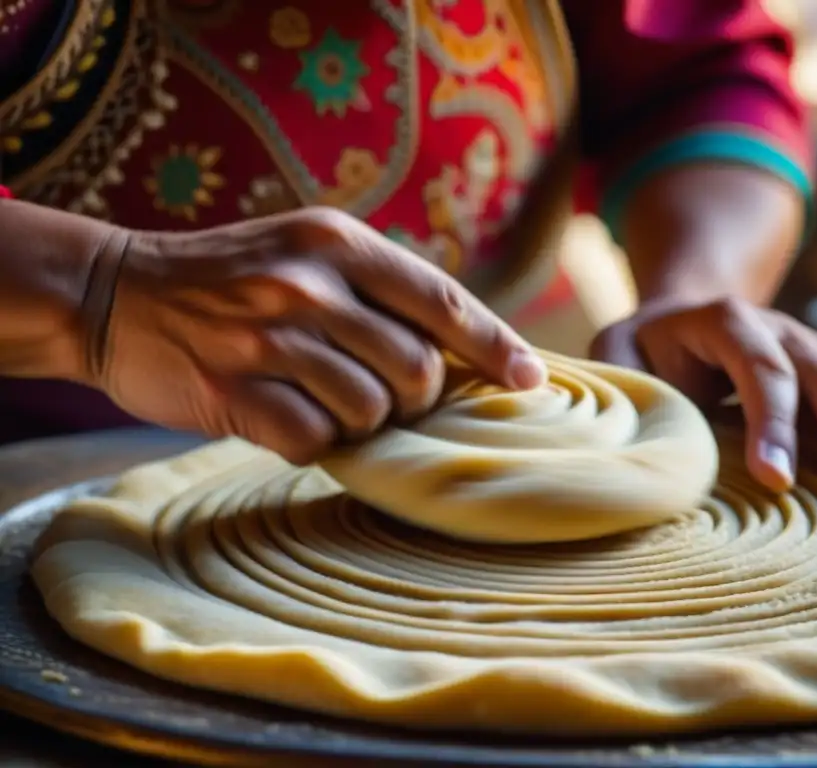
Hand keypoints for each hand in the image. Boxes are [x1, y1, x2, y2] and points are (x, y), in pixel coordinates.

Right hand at [78, 208, 546, 463]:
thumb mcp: (307, 252)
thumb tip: (467, 350)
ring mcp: (269, 339)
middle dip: (417, 397)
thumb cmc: (233, 279)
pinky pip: (318, 441)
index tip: (529, 380)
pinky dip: (317, 440)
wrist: (115, 294)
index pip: (441, 299)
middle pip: (417, 369)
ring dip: (364, 420)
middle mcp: (307, 285)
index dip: (494, 345)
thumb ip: (379, 290)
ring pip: (373, 411)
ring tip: (326, 398)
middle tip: (386, 393)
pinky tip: (287, 416)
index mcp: (336, 243)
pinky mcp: (236, 394)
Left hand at [590, 297, 816, 492]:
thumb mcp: (617, 352)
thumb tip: (642, 435)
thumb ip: (625, 380)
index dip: (771, 421)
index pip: (758, 367)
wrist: (680, 319)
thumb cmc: (643, 349)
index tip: (775, 479)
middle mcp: (776, 326)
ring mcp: (807, 344)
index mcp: (724, 319)